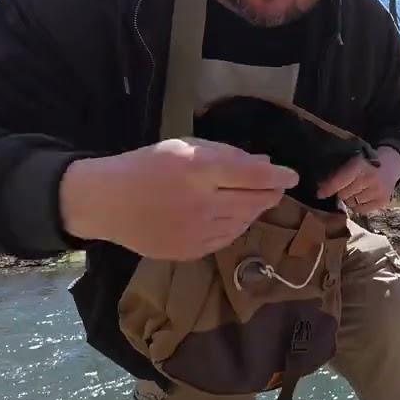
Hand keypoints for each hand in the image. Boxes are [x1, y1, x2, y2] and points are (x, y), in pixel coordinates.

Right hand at [60, 138, 298, 260]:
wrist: (107, 203)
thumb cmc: (146, 167)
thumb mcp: (184, 148)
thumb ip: (226, 155)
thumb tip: (265, 165)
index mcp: (198, 170)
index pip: (253, 175)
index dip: (278, 176)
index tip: (292, 176)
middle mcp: (201, 202)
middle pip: (253, 202)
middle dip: (270, 194)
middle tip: (277, 187)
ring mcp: (196, 231)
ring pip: (243, 222)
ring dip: (254, 210)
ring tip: (254, 199)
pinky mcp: (190, 252)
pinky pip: (226, 239)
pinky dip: (236, 226)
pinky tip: (232, 216)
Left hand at [317, 146, 399, 214]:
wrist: (390, 165)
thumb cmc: (365, 163)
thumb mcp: (351, 162)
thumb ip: (336, 174)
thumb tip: (321, 189)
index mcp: (360, 165)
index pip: (340, 180)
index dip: (328, 188)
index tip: (319, 194)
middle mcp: (370, 178)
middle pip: (344, 195)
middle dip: (341, 192)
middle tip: (346, 186)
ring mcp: (378, 191)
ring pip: (352, 204)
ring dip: (350, 199)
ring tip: (356, 190)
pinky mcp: (382, 201)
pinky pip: (361, 210)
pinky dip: (358, 206)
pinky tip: (362, 197)